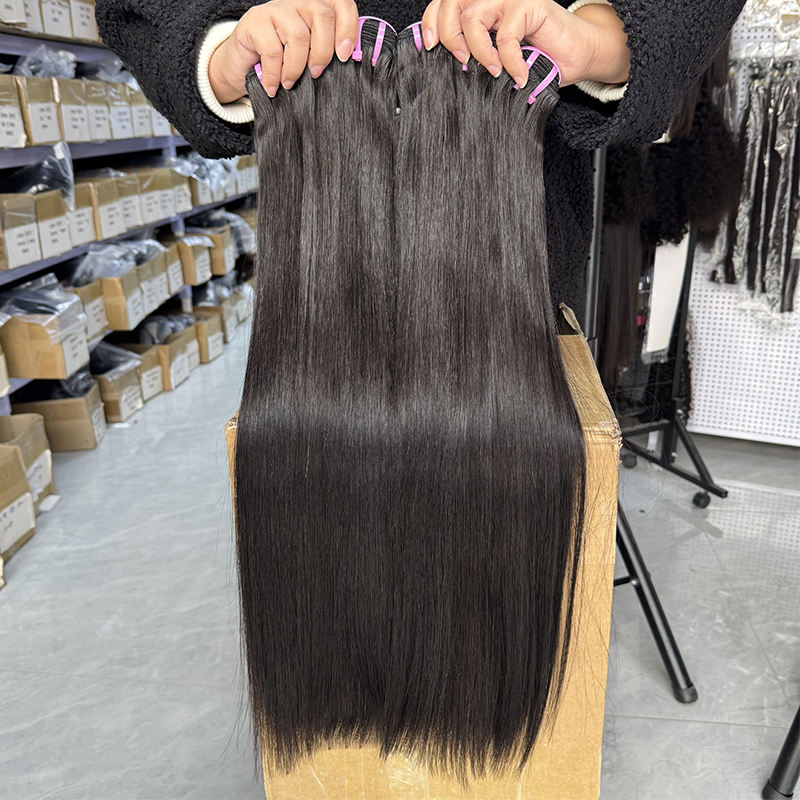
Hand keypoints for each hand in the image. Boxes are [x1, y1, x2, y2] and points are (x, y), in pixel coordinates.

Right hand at [208, 0, 357, 100]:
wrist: (243, 67)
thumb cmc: (282, 65)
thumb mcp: (309, 59)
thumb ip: (328, 54)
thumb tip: (352, 62)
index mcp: (315, 8)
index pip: (341, 4)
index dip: (348, 28)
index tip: (345, 56)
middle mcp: (297, 2)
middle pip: (322, 15)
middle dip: (323, 51)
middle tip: (316, 73)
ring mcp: (275, 9)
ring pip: (298, 34)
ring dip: (297, 67)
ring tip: (290, 83)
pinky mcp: (255, 21)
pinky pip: (273, 50)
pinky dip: (276, 75)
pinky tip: (274, 86)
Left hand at [420, 0, 629, 87]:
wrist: (576, 56)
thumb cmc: (537, 59)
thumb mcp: (496, 59)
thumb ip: (473, 53)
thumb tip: (443, 67)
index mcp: (480, 5)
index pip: (444, 4)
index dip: (430, 22)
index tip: (428, 48)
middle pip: (451, 4)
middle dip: (449, 36)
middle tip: (462, 63)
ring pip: (473, 17)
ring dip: (479, 51)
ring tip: (493, 72)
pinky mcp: (530, 5)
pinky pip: (505, 35)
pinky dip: (509, 61)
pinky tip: (519, 76)